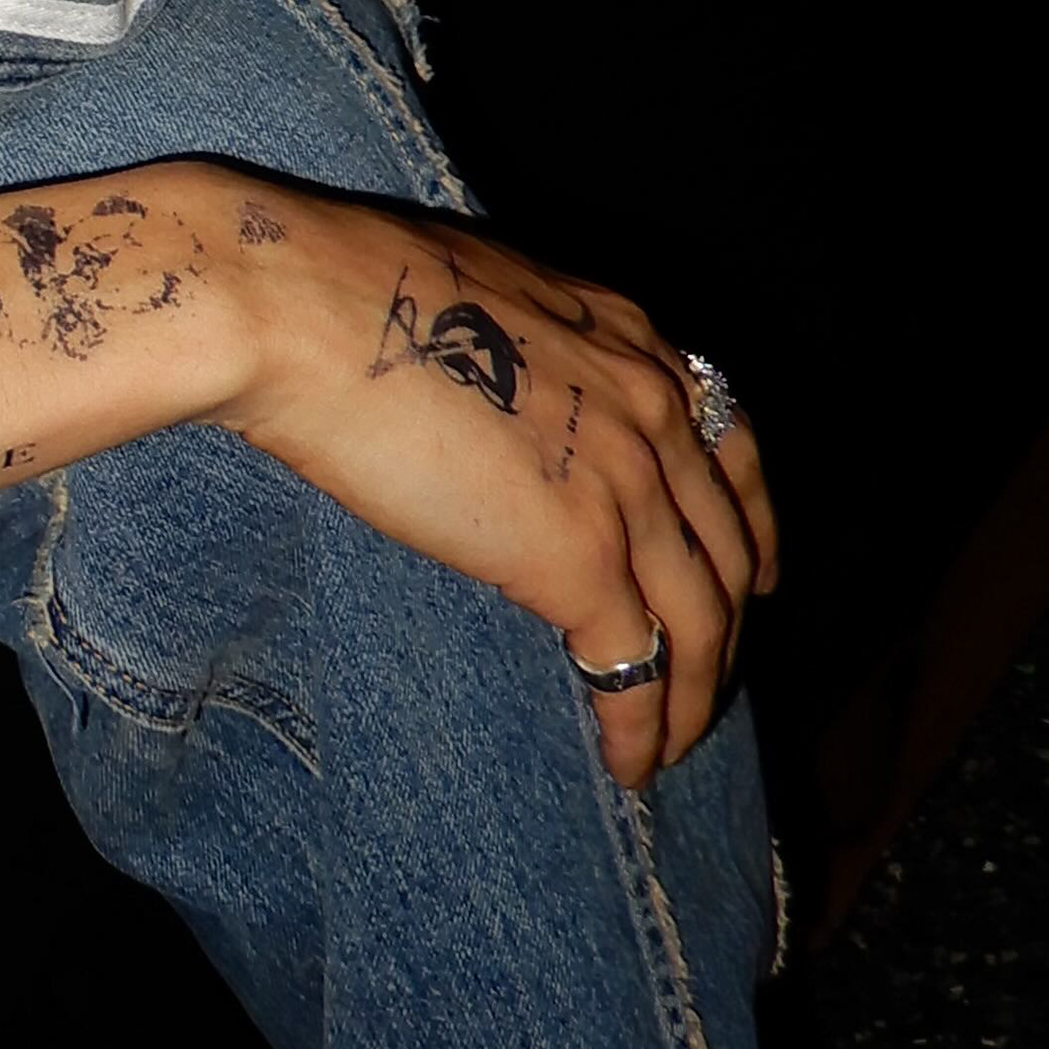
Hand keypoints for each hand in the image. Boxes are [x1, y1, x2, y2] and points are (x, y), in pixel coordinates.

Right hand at [0, 163, 779, 787]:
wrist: (293, 308)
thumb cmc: (335, 286)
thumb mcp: (471, 291)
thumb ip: (519, 344)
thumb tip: (499, 386)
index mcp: (624, 336)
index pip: (728, 443)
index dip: (748, 518)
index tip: (754, 568)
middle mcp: (651, 406)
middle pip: (728, 543)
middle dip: (728, 622)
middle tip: (706, 676)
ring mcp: (627, 482)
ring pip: (700, 618)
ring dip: (692, 694)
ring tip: (670, 743)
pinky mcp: (580, 556)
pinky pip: (636, 667)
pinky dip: (643, 726)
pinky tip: (627, 762)